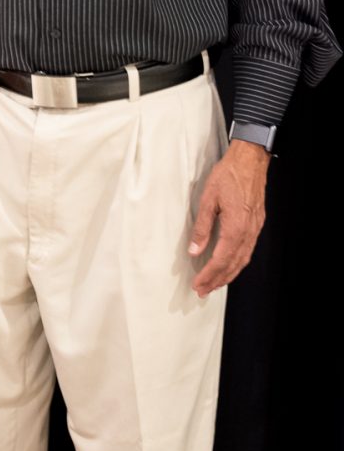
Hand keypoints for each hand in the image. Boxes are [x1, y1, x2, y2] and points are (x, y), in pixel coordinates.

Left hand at [188, 139, 269, 296]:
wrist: (250, 160)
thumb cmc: (229, 175)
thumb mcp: (208, 199)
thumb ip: (202, 227)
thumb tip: (194, 250)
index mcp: (235, 228)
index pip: (220, 260)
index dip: (208, 275)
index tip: (198, 285)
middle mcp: (248, 232)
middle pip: (233, 265)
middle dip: (217, 280)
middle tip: (203, 291)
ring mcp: (255, 229)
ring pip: (243, 260)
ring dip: (228, 274)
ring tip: (214, 283)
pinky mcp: (257, 223)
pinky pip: (248, 250)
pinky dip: (237, 262)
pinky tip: (229, 264)